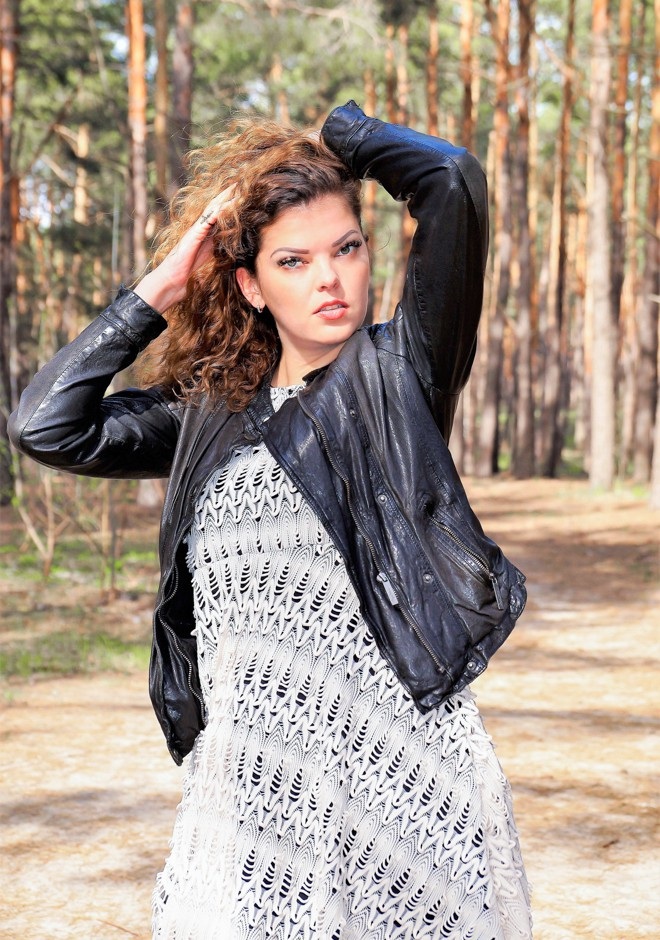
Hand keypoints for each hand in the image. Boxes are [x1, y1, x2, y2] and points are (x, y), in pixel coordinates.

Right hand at [134, 185, 234, 313]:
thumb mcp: (206, 254)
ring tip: (234, 190)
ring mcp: (195, 230)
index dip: (226, 203)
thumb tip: (227, 241)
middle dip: (225, 195)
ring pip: (211, 211)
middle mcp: (199, 227)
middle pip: (214, 207)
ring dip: (223, 200)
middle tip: (237, 184)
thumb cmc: (187, 268)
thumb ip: (215, 244)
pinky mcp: (193, 236)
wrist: (173, 278)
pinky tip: (225, 207)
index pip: (216, 214)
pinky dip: (217, 214)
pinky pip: (207, 222)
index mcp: (203, 232)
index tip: (238, 193)